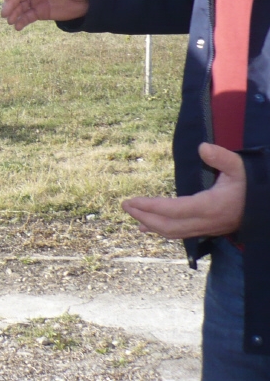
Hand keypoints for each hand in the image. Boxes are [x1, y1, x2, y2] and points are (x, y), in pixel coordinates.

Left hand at [122, 143, 244, 238]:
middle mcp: (205, 222)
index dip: (151, 207)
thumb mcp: (239, 167)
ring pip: (173, 233)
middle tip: (124, 205)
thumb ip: (222, 157)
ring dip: (150, 224)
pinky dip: (161, 230)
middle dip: (145, 217)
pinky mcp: (206, 230)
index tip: (132, 201)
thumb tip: (202, 147)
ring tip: (132, 215)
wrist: (265, 207)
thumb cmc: (251, 185)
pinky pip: (180, 234)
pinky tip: (147, 228)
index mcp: (210, 207)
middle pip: (169, 226)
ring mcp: (206, 229)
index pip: (174, 210)